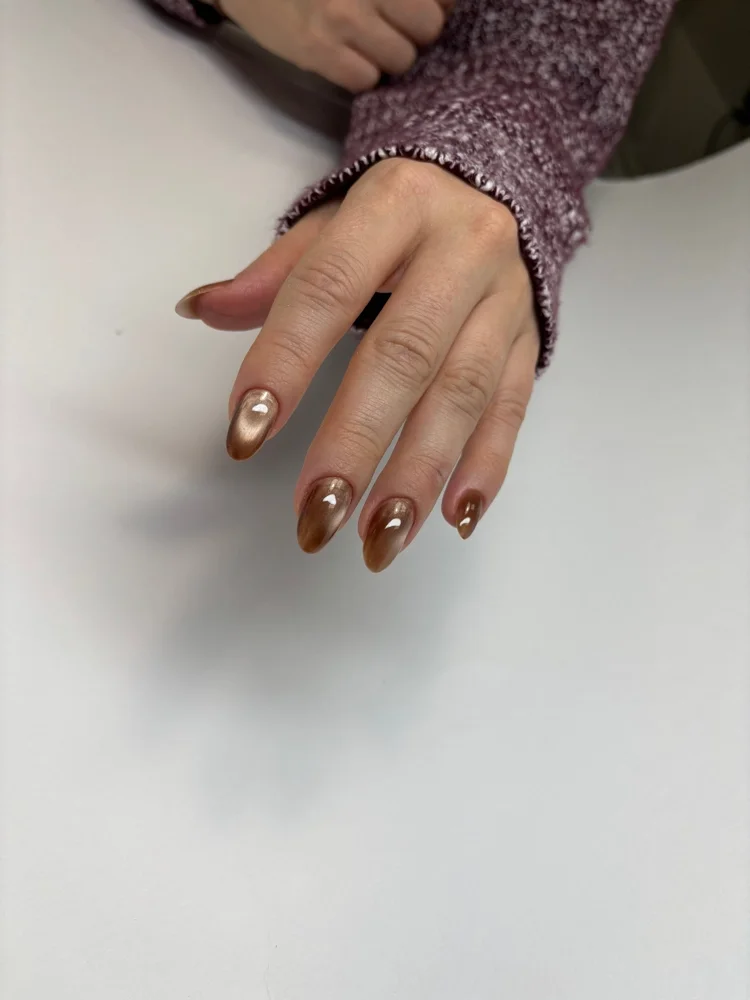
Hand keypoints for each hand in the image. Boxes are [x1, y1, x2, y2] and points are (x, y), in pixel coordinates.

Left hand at [176, 159, 539, 570]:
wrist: (500, 187)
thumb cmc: (399, 217)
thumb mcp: (336, 222)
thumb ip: (276, 273)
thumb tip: (201, 309)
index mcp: (397, 204)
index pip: (328, 287)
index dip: (284, 362)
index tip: (245, 434)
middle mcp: (461, 248)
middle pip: (403, 355)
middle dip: (357, 442)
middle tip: (318, 514)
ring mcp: (504, 300)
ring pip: (463, 394)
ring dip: (418, 473)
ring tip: (380, 538)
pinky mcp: (529, 342)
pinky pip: (511, 409)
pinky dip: (485, 467)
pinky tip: (454, 518)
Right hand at [214, 0, 450, 91]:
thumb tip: (448, 7)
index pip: (442, 0)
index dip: (441, 6)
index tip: (431, 9)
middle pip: (429, 27)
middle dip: (417, 33)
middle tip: (393, 27)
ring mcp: (340, 17)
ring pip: (401, 59)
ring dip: (389, 57)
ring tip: (365, 42)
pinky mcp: (316, 50)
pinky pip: (365, 80)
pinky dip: (361, 75)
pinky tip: (345, 57)